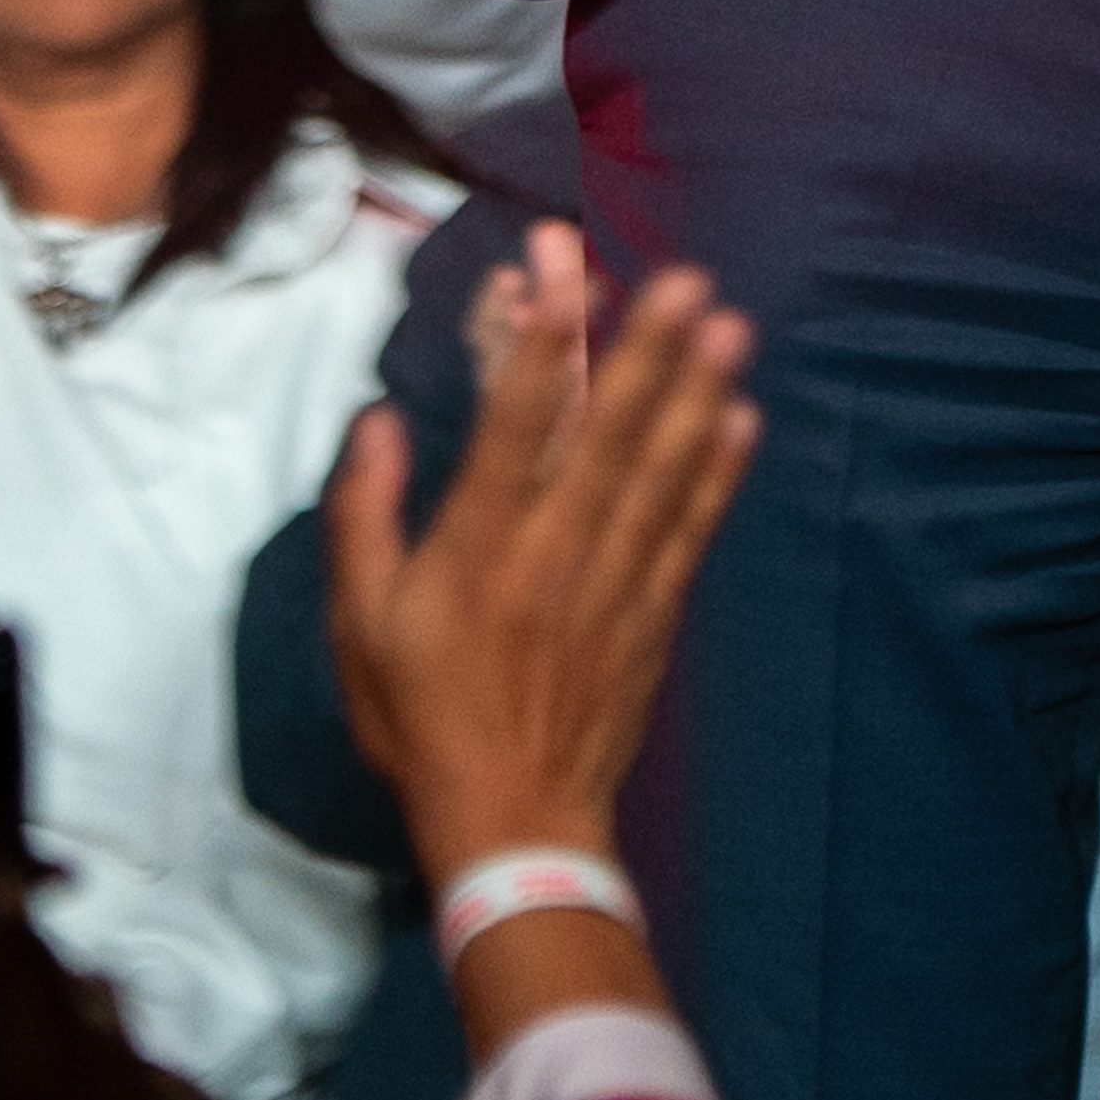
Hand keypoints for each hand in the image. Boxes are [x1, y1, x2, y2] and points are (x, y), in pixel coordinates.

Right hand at [326, 223, 761, 860]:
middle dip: (646, 354)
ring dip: (696, 396)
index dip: (543, 350)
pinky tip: (741, 419)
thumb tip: (379, 422)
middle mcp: (553, 556)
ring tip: (730, 326)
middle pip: (606, 440)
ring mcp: (613, 587)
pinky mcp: (653, 617)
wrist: (513, 822)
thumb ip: (365, 518)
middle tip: (685, 279)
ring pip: (659, 476)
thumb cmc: (422, 720)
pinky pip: (690, 534)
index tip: (568, 277)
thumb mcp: (359, 627)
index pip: (513, 432)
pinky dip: (717, 475)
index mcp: (476, 554)